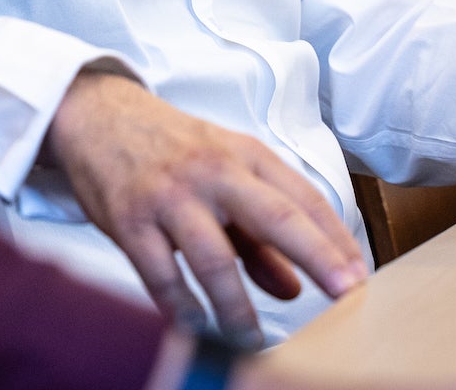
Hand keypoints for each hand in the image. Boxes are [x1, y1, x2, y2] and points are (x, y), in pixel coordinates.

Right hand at [43, 71, 366, 345]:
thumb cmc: (170, 149)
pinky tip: (197, 324)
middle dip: (315, 256)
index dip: (335, 241)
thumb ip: (258, 236)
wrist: (96, 113)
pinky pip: (160, 272)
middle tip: (343, 296)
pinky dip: (181, 305)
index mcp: (244, 156)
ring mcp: (169, 195)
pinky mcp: (129, 218)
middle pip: (273, 217)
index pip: (303, 199)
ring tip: (252, 341)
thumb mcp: (224, 176)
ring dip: (237, 306)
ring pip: (214, 257)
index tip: (358, 280)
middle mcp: (212, 172)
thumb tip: (293, 288)